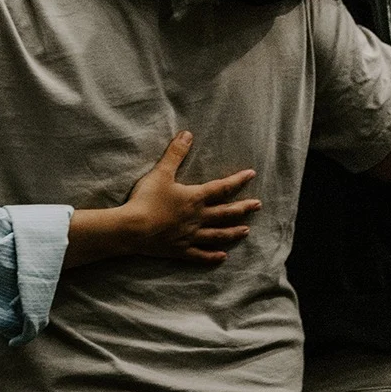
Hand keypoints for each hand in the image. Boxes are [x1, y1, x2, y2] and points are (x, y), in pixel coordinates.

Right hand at [64, 132, 258, 268]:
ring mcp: (190, 236)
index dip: (237, 180)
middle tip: (258, 205)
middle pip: (225, 213)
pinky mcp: (179, 250)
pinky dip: (212, 256)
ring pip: (217, 235)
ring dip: (233, 232)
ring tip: (246, 230)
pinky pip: (200, 255)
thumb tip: (187, 134)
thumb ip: (175, 154)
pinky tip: (222, 257)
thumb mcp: (160, 173)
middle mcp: (197, 218)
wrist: (132, 228)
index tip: (251, 175)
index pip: (221, 188)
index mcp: (195, 198)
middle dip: (243, 208)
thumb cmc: (146, 199)